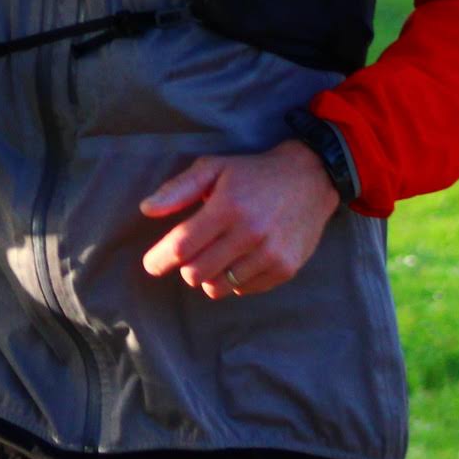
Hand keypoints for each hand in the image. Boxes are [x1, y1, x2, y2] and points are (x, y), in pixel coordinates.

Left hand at [139, 141, 340, 298]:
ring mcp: (270, 254)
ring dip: (210, 275)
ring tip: (218, 254)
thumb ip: (178, 189)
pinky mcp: (285, 268)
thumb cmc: (254, 174)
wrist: (312, 178)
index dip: (159, 260)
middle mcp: (250, 233)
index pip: (181, 247)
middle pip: (195, 273)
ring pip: (218, 287)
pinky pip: (242, 290)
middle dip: (186, 266)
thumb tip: (146, 209)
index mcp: (227, 207)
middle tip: (194, 252)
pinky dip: (234, 280)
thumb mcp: (214, 168)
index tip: (152, 264)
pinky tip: (241, 258)